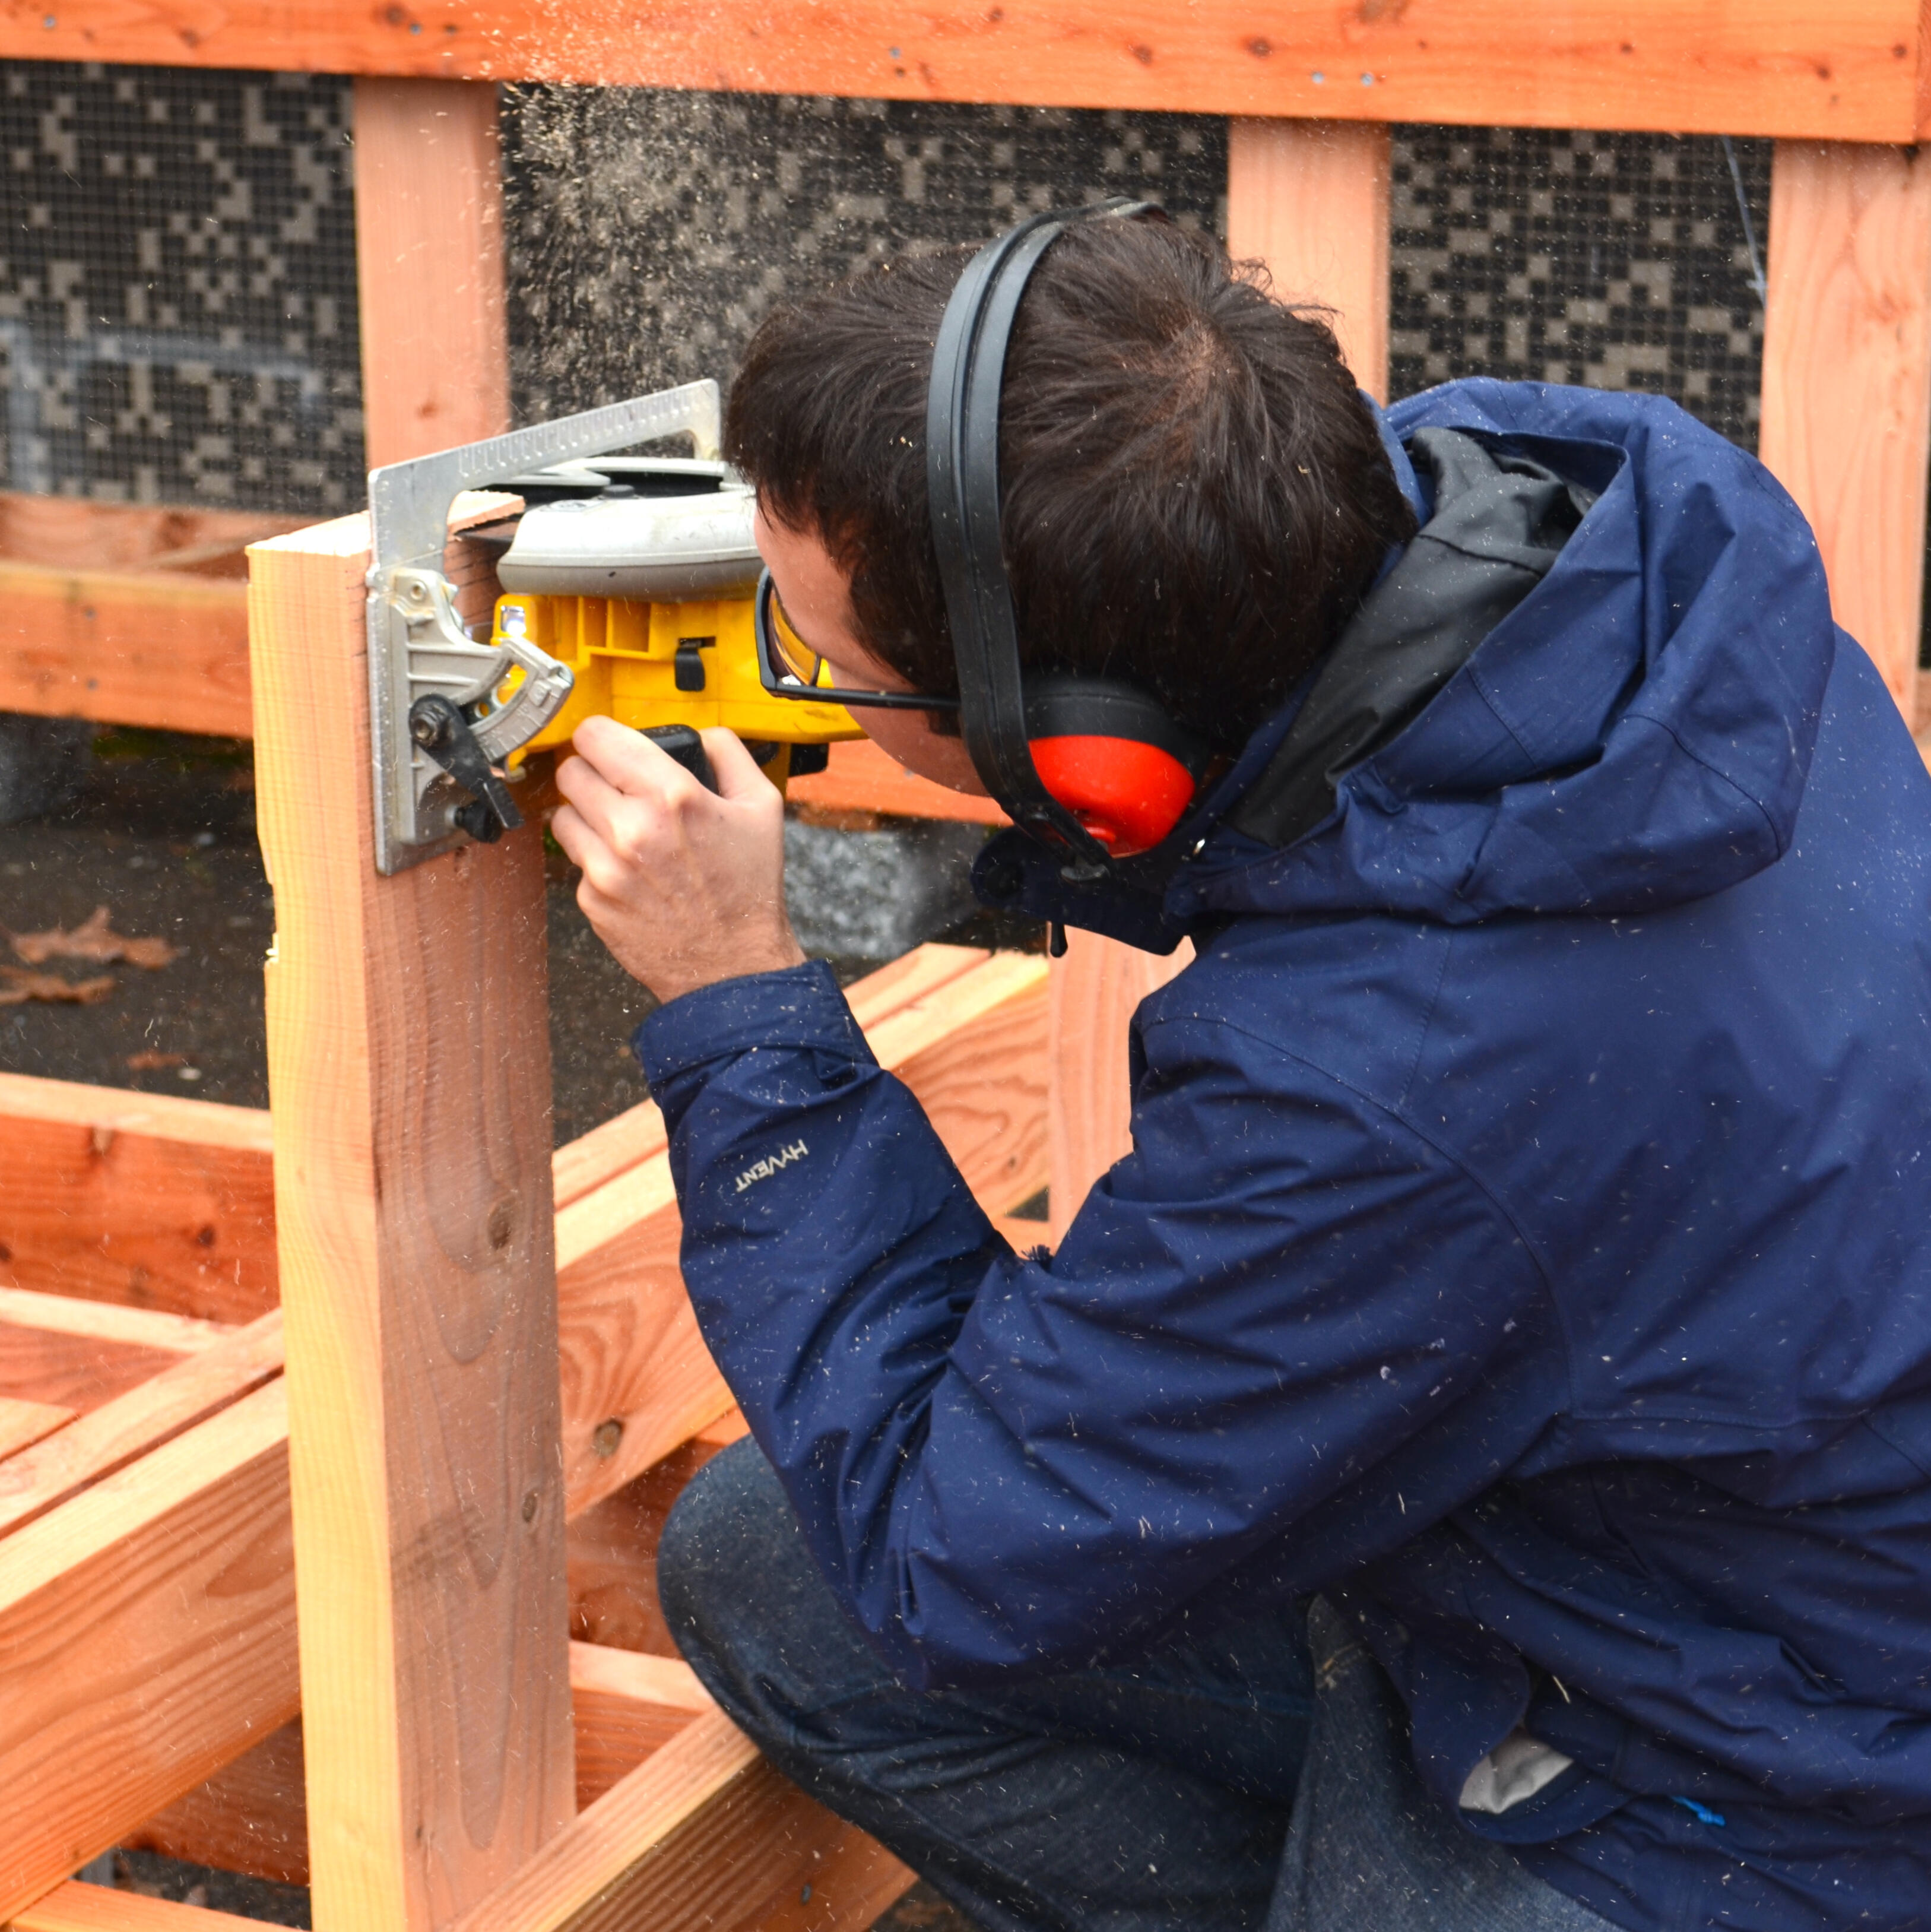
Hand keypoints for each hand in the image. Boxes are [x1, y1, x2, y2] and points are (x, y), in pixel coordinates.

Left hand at [550, 718, 804, 1003]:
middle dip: (592, 774)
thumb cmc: (748, 891)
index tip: (606, 744)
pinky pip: (576, 860)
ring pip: (563, 815)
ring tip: (620, 830)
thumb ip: (730, 754)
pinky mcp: (592, 899)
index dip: (600, 735)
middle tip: (615, 788)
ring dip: (586, 816)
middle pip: (571, 771)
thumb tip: (702, 734)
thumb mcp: (762, 808)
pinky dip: (596, 859)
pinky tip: (629, 870)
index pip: (596, 736)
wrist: (732, 965)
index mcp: (672, 795)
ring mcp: (606, 866)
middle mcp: (632, 828)